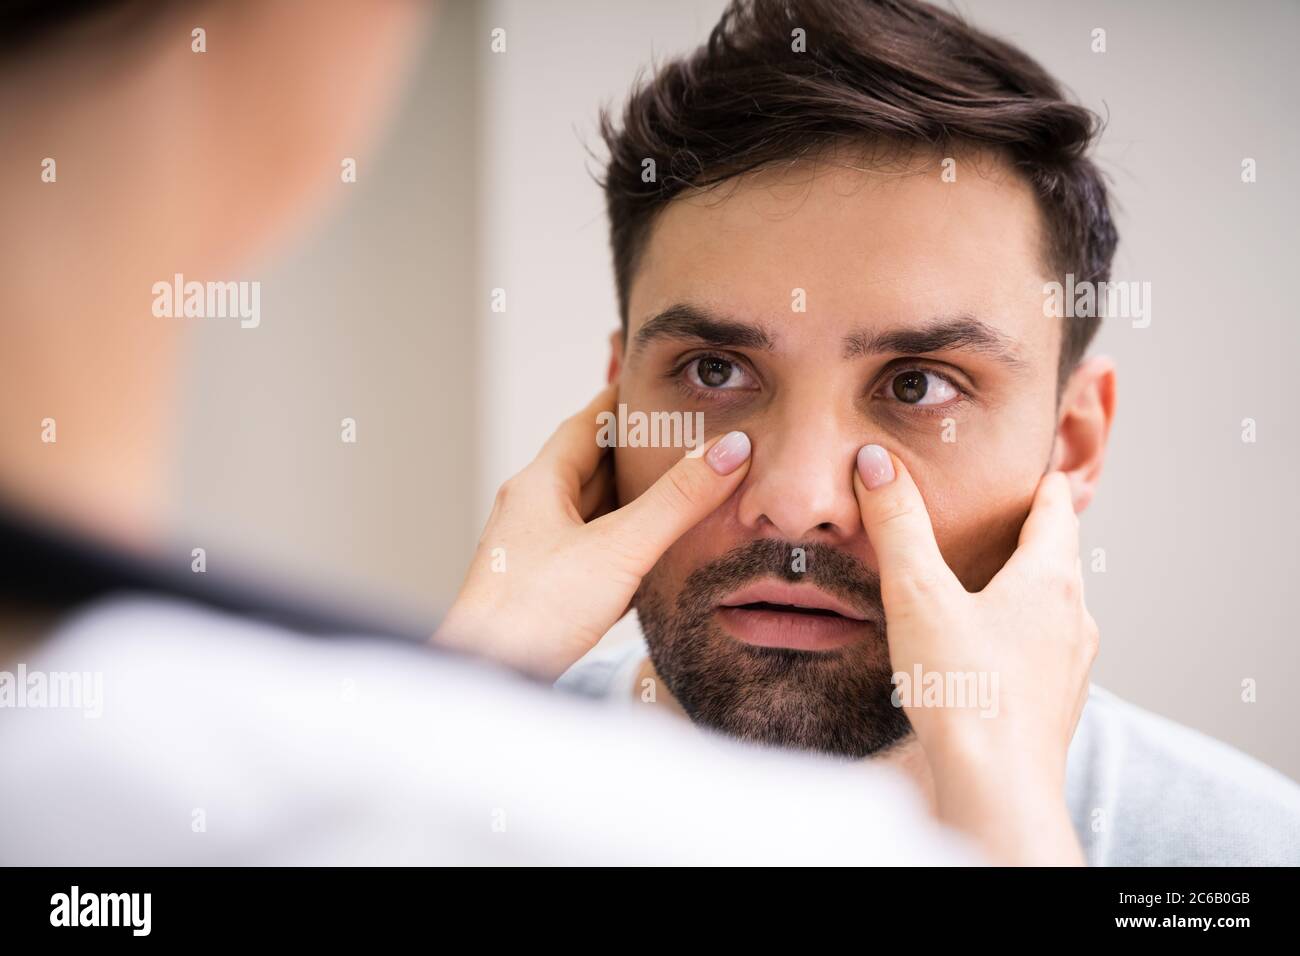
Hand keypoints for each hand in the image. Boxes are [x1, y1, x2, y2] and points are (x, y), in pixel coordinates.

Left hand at [433, 385, 751, 681]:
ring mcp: (534, 552)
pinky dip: (621, 542)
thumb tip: (728, 451)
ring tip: (674, 488)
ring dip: (629, 499)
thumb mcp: (619, 549)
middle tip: (680, 435)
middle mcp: (531, 511)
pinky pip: (589, 551)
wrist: (486, 677)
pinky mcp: (542, 590)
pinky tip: (646, 555)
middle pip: (589, 466)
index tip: (651, 383)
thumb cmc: (532, 612)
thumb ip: (676, 501)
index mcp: (539, 485)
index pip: (585, 424)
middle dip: (634, 451)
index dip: (620, 401)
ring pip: (589, 511)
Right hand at [853, 444, 1097, 864]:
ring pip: (1054, 608)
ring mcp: (1070, 666)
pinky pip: (1044, 652)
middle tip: (1003, 517)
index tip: (1033, 469)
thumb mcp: (917, 596)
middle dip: (1032, 535)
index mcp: (1049, 581)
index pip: (1057, 511)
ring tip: (989, 582)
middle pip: (1058, 558)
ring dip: (1026, 589)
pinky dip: (1021, 635)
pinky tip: (986, 650)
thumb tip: (877, 463)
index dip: (1041, 485)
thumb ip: (897, 526)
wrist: (996, 788)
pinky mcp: (1056, 704)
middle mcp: (1072, 618)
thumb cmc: (963, 691)